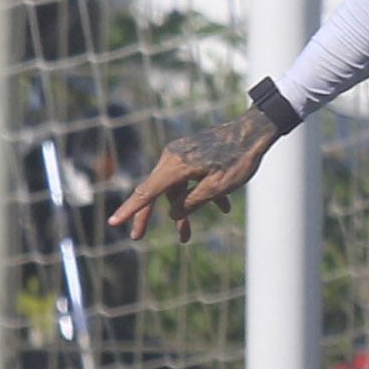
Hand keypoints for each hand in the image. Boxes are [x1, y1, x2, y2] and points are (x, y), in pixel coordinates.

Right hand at [104, 106, 287, 244]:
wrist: (254, 130)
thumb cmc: (239, 159)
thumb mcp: (218, 187)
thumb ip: (192, 202)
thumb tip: (172, 213)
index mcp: (176, 166)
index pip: (148, 192)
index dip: (131, 209)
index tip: (114, 222)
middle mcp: (173, 157)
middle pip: (157, 191)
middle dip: (149, 216)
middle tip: (137, 238)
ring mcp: (181, 153)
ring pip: (176, 188)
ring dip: (184, 209)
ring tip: (187, 236)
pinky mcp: (192, 153)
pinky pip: (189, 178)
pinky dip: (201, 193)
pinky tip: (224, 208)